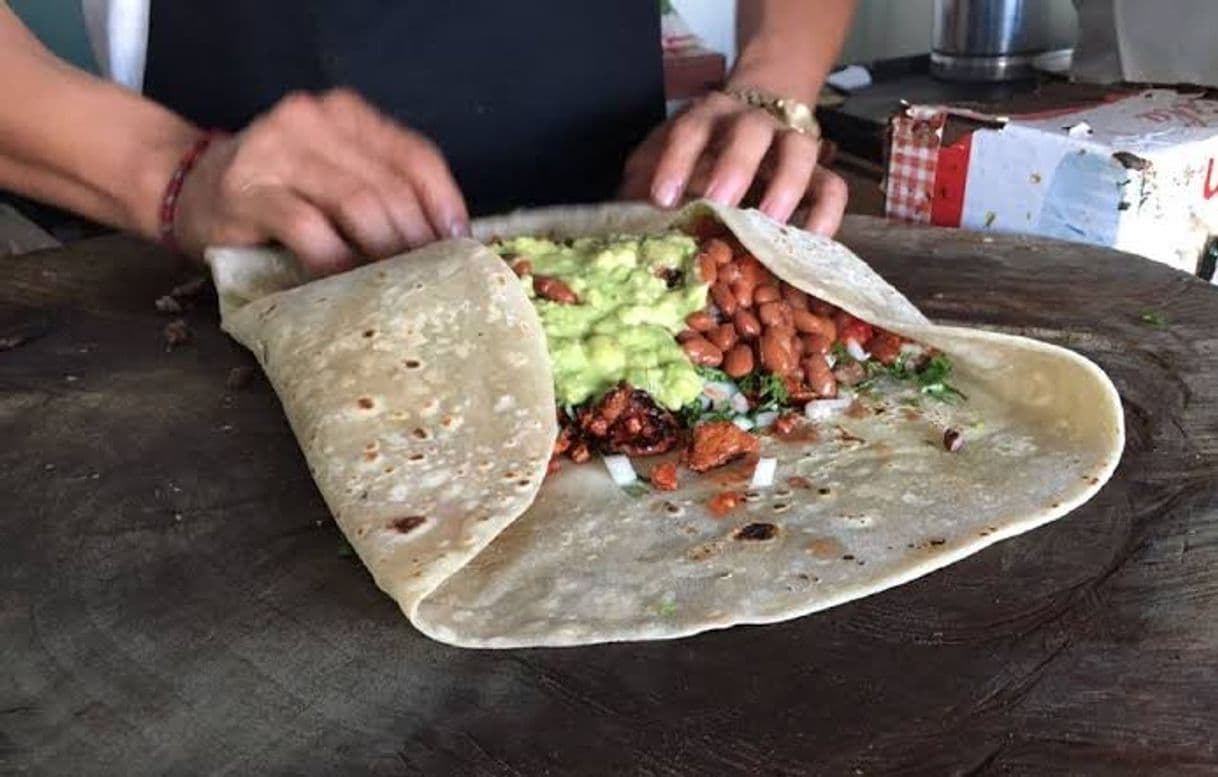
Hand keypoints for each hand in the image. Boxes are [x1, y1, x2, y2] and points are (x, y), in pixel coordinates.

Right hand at [173, 89, 468, 275]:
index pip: (416, 155)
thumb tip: (448, 238)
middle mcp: (313, 120)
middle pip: (391, 185)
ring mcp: (277, 152)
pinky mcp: (248, 192)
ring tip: (394, 285)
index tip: (458, 246)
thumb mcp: (336, 175)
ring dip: (383, 252)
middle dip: (416, 238)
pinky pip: (310, 231)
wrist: (189, 191)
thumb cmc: (278, 193)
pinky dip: (336, 262)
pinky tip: (346, 284)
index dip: (444, 204)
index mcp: (346, 113)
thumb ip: (383, 188)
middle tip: (428, 278)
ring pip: (358, 205)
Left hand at [620, 91, 846, 235]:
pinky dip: (827, 214)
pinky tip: (811, 242)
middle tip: (721, 203)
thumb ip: (642, 181)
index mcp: (709, 116)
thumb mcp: (665, 154)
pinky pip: (832, 187)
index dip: (676, 160)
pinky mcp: (818, 172)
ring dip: (787, 186)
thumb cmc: (701, 150)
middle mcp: (753, 122)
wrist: (759, 110)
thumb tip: (618, 221)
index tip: (661, 198)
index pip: (691, 129)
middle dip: (735, 166)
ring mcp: (790, 143)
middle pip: (750, 132)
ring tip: (772, 224)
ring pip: (799, 151)